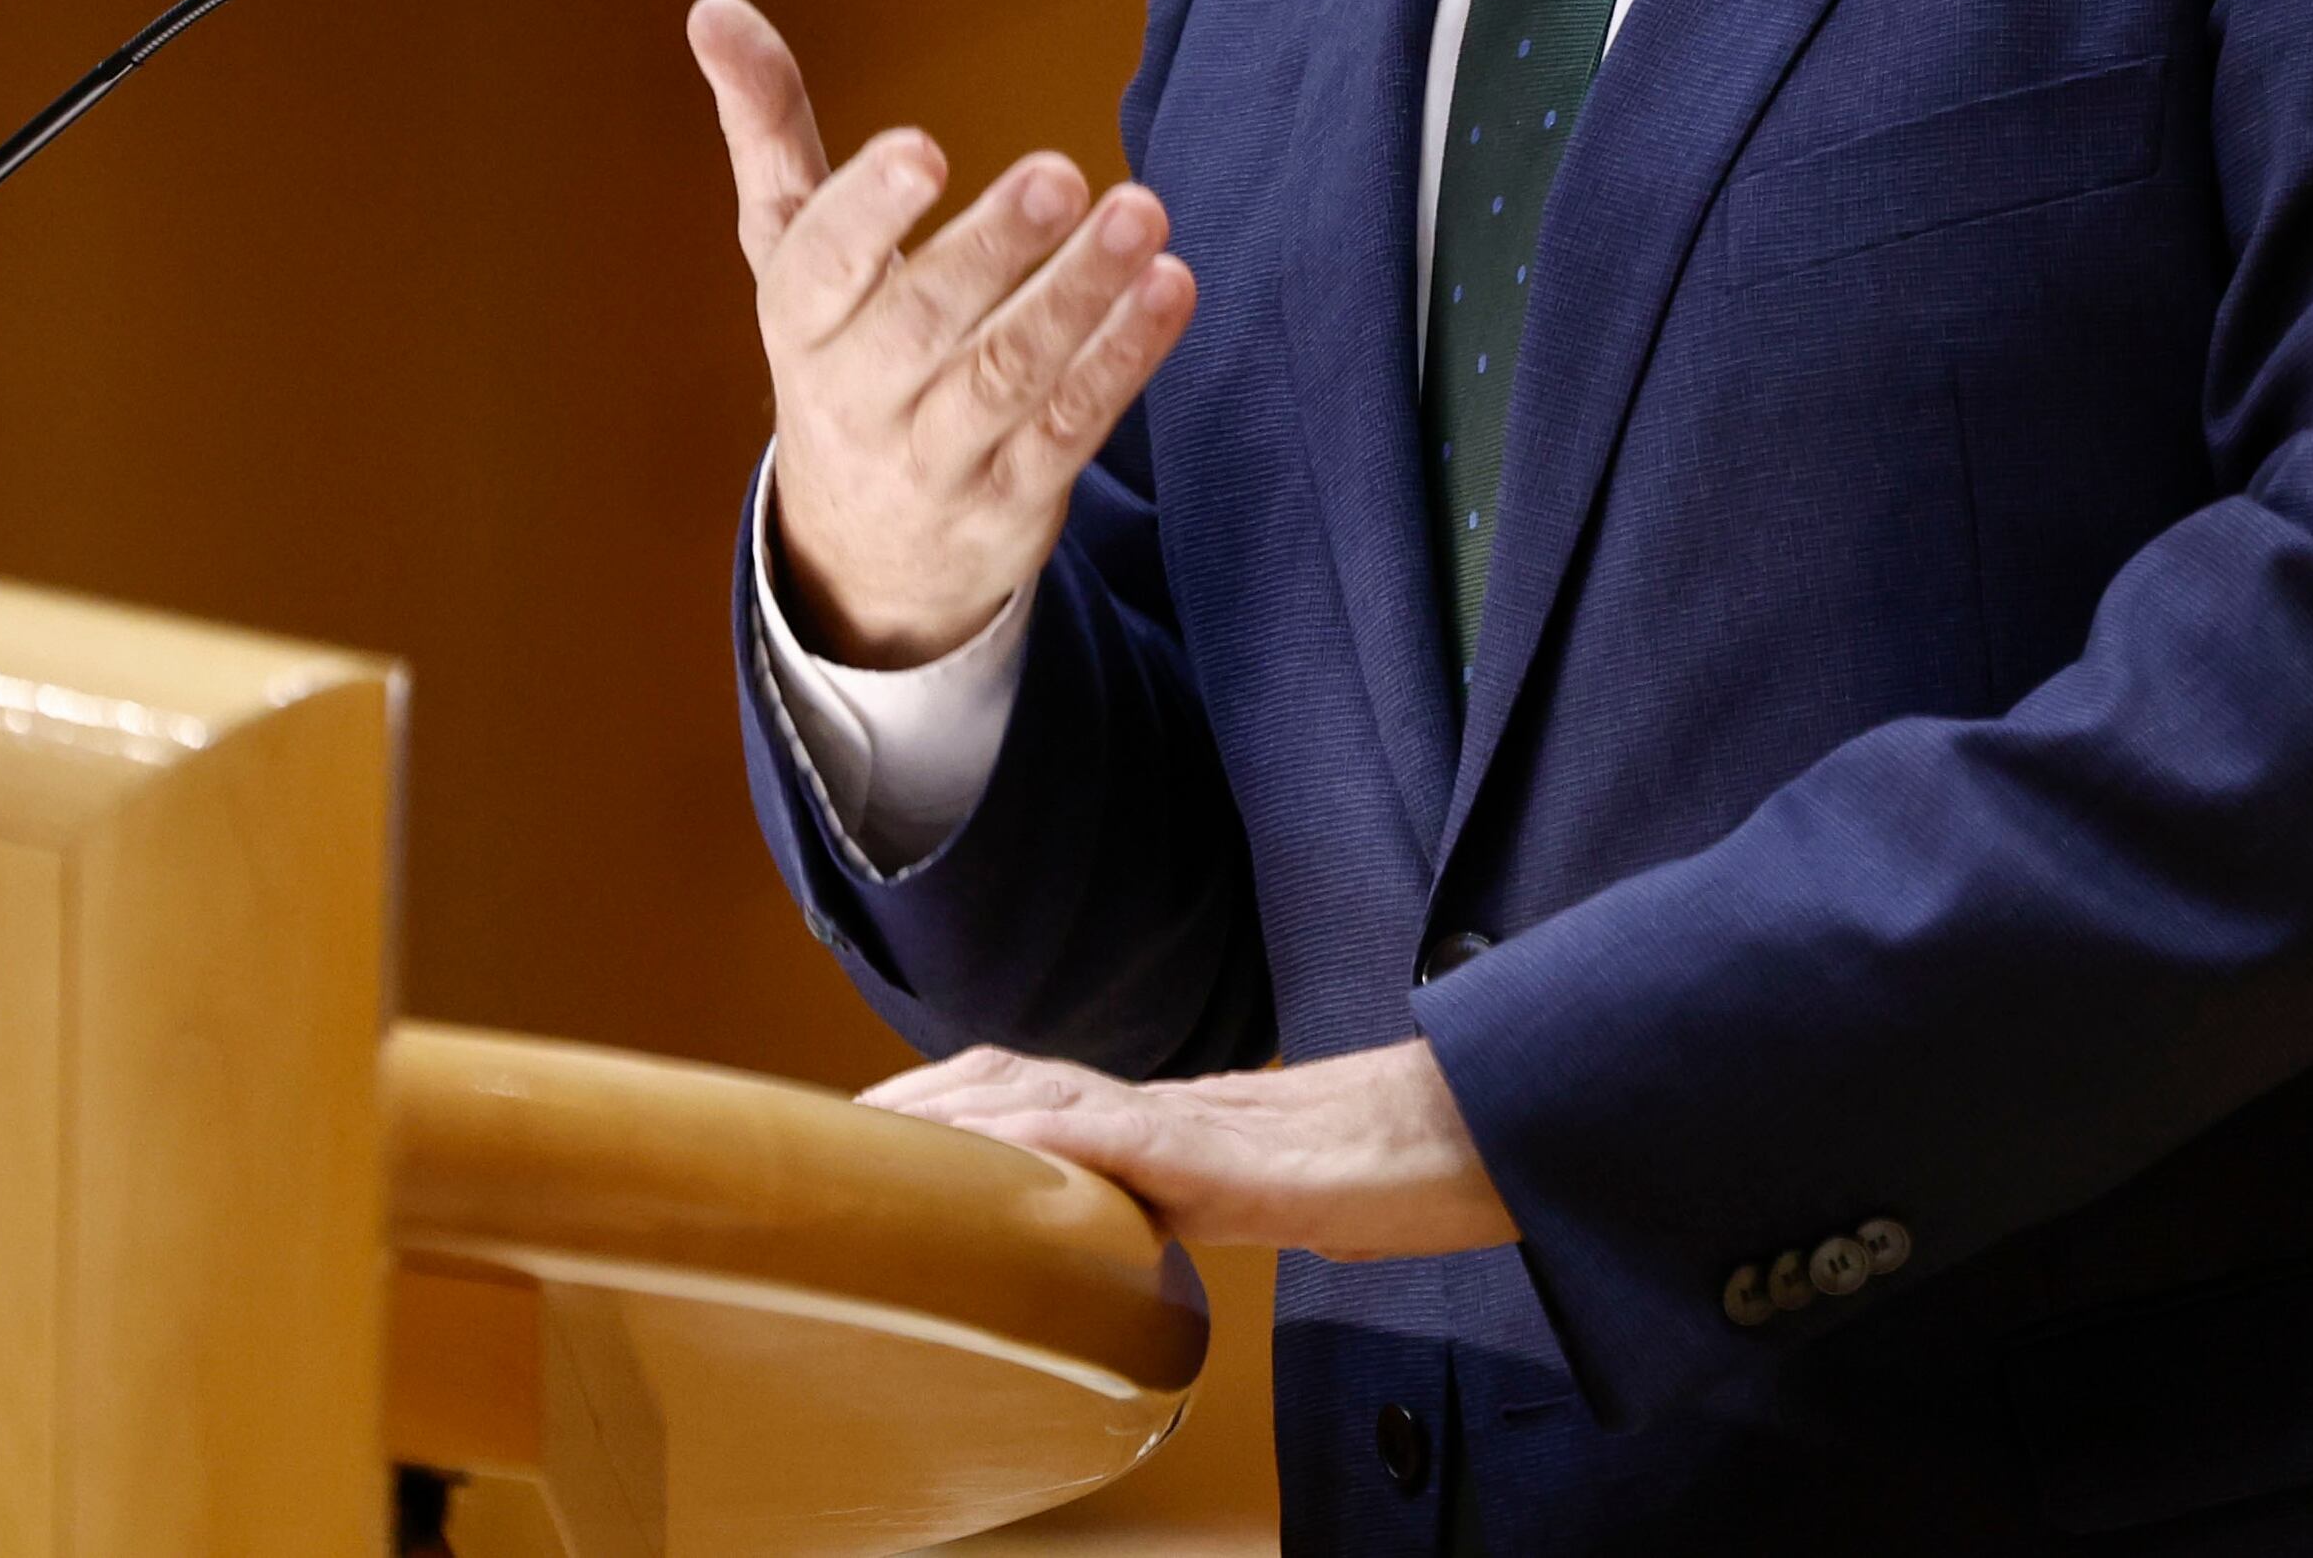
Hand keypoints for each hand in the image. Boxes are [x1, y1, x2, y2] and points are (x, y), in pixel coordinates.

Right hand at [689, 0, 1196, 668]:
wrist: (864, 553)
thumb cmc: (838, 351)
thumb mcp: (789, 248)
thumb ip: (768, 128)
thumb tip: (713, 6)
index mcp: (801, 319)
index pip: (819, 267)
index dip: (867, 211)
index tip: (921, 148)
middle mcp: (859, 394)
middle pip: (921, 326)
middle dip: (991, 250)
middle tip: (1061, 172)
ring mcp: (938, 455)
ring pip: (1006, 380)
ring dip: (1077, 298)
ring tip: (1142, 215)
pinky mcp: (1014, 497)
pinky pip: (1070, 429)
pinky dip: (1125, 360)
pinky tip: (1171, 287)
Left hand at [861, 1040, 1513, 1258]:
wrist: (1482, 1130)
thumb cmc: (1396, 1166)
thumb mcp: (1277, 1190)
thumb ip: (1210, 1198)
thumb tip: (1160, 1234)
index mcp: (1176, 1119)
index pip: (1038, 1091)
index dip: (950, 1100)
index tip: (870, 1129)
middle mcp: (1171, 1105)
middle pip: (1015, 1079)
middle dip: (916, 1101)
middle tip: (830, 1131)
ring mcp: (1194, 1123)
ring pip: (1046, 1097)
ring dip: (947, 1115)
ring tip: (871, 1137)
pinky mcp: (1225, 1154)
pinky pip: (1117, 1138)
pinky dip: (1039, 1139)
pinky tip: (984, 1153)